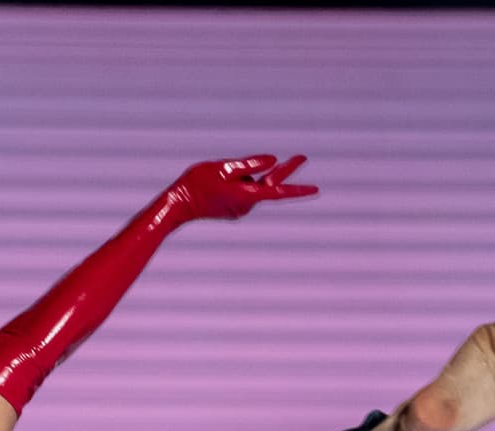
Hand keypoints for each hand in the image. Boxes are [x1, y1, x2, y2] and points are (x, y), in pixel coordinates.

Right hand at [170, 154, 317, 221]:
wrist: (178, 205)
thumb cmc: (197, 183)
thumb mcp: (224, 166)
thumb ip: (250, 163)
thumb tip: (273, 160)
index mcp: (246, 195)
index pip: (278, 191)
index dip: (298, 189)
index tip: (316, 190)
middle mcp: (246, 206)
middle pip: (270, 185)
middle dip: (284, 171)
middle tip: (302, 157)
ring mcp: (240, 209)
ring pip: (254, 186)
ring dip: (248, 175)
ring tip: (222, 172)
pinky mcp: (233, 209)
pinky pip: (244, 191)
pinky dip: (239, 181)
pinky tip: (220, 180)